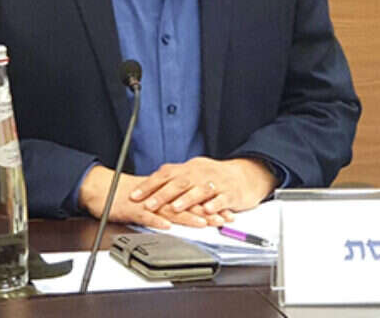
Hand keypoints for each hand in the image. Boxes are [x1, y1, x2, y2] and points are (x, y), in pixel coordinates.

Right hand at [78, 165, 214, 228]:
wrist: (106, 190)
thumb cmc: (131, 195)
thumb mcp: (157, 199)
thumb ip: (174, 204)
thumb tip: (193, 212)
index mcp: (168, 194)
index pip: (194, 200)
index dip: (211, 206)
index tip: (228, 213)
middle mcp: (161, 197)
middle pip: (187, 204)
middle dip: (207, 212)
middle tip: (224, 219)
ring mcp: (148, 203)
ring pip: (171, 210)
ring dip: (187, 217)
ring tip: (202, 223)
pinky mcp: (134, 210)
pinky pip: (146, 216)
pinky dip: (156, 221)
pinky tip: (166, 226)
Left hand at [129, 157, 276, 221]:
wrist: (246, 175)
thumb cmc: (215, 177)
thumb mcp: (193, 173)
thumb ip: (173, 178)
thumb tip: (150, 184)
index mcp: (189, 168)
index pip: (165, 174)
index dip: (149, 185)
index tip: (134, 196)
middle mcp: (200, 173)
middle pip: (180, 182)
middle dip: (162, 194)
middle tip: (149, 204)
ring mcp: (216, 183)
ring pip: (200, 190)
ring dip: (186, 199)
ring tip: (174, 208)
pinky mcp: (231, 193)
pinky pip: (222, 199)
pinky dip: (214, 205)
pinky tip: (207, 210)